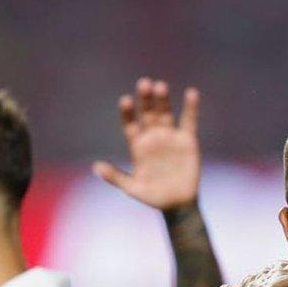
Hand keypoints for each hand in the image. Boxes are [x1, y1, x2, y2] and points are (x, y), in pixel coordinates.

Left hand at [93, 78, 200, 209]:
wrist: (178, 203)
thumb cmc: (152, 196)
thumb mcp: (132, 188)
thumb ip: (116, 177)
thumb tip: (96, 167)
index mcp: (138, 145)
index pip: (130, 124)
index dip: (128, 113)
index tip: (126, 100)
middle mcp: (153, 137)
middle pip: (148, 114)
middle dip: (146, 100)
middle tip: (144, 83)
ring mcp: (170, 137)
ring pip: (166, 114)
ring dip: (163, 100)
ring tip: (160, 86)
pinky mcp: (187, 140)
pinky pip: (189, 121)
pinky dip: (191, 107)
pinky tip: (191, 93)